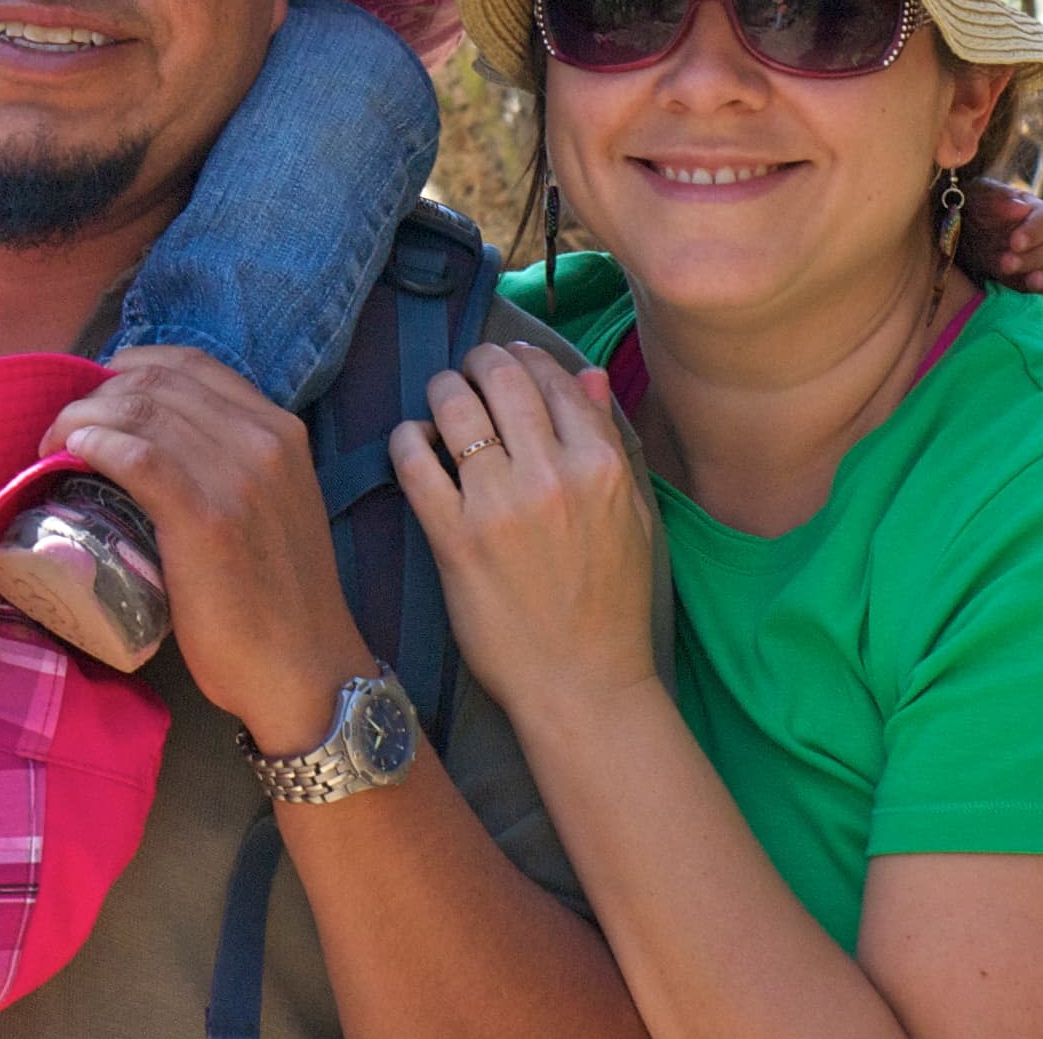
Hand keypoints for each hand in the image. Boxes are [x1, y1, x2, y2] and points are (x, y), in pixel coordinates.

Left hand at [44, 347, 373, 753]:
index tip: (98, 391)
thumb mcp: (271, 504)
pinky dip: (94, 443)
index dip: (133, 366)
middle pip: (158, 383)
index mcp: (281, 429)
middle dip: (99, 393)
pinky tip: (72, 452)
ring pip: (141, 411)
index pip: (192, 364)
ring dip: (83, 417)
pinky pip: (137, 456)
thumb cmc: (279, 598)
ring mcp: (238, 477)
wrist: (307, 670)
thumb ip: (232, 465)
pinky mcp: (206, 519)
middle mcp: (264, 439)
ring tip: (55, 442)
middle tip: (65, 426)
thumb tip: (156, 443)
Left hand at [389, 342, 659, 717]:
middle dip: (480, 360)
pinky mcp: (453, 537)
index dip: (527, 358)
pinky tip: (414, 440)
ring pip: (456, 405)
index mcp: (602, 466)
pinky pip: (415, 459)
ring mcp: (498, 504)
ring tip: (441, 398)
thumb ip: (608, 441)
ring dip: (443, 388)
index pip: (555, 380)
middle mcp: (551, 475)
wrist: (582, 683)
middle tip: (469, 368)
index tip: (510, 358)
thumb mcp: (633, 516)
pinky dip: (408, 436)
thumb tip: (584, 374)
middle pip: (503, 378)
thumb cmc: (613, 602)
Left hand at [959, 179, 1042, 298]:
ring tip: (1030, 283)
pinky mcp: (1041, 293)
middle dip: (1031, 258)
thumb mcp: (970, 200)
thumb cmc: (959, 216)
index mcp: (1031, 212)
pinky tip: (1032, 295)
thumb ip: (994, 199)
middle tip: (1005, 265)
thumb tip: (1022, 208)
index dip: (1035, 230)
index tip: (1015, 242)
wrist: (942, 248)